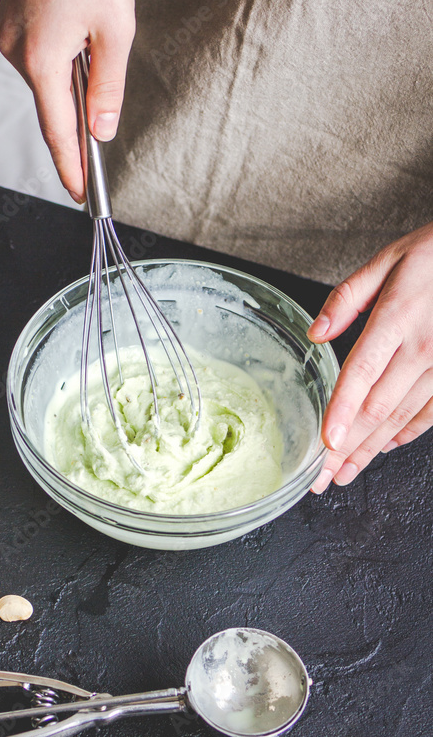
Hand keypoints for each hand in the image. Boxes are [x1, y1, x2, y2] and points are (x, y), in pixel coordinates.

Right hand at [0, 0, 134, 201]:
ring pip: (46, 74)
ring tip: (96, 34)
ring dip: (71, 73)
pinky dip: (59, 52)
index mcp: (41, 62)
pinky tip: (79, 23)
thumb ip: (108, 88)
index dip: (72, 166)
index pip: (58, 132)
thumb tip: (102, 130)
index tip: (81, 193)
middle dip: (77, 115)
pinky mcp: (10, 14)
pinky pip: (37, 49)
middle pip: (51, 103)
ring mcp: (8, 31)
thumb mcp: (116, 32)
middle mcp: (16, 50)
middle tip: (102, 115)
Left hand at [308, 222, 432, 492]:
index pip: (362, 373)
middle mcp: (423, 349)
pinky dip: (406, 433)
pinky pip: (431, 412)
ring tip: (345, 473)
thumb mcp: (390, 258)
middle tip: (322, 478)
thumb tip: (316, 333)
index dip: (343, 411)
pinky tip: (385, 448)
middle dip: (347, 448)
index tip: (326, 444)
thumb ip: (349, 297)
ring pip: (402, 417)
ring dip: (371, 450)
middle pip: (377, 408)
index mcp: (398, 318)